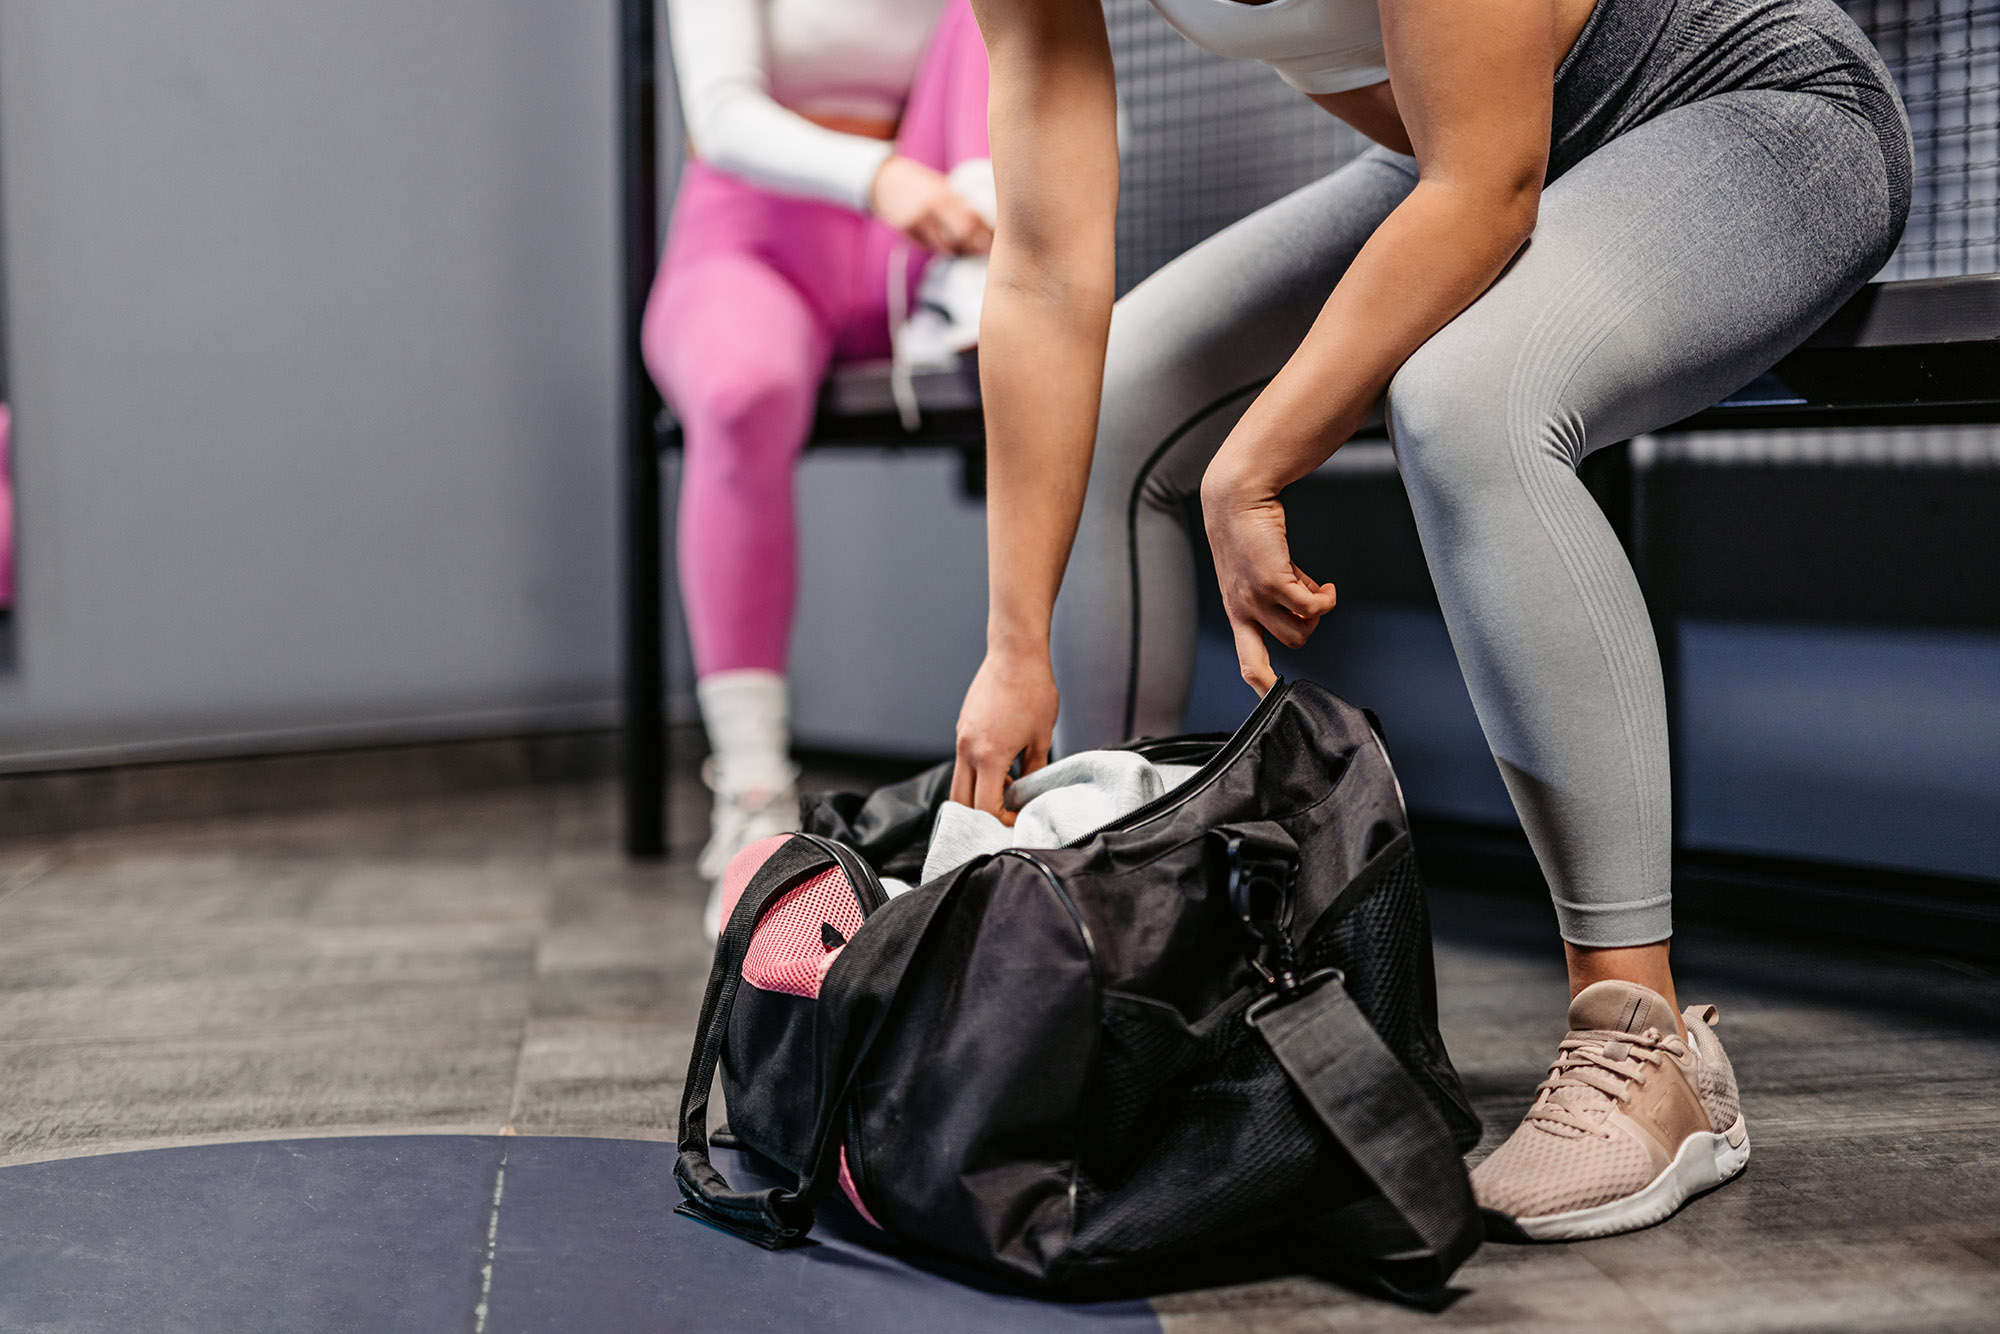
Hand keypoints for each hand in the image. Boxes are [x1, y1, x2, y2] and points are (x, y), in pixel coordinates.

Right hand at [869, 155, 993, 255]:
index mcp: (945, 193)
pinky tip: (940, 241)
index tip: (996, 239)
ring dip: (958, 251)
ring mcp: (919, 221)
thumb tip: (984, 223)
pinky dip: (938, 247)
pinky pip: (929, 247)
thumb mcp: (941, 186)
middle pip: (963, 234)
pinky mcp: (907, 232)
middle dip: (976, 246)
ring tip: (965, 249)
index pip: (973, 217)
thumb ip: (959, 202)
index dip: (987, 231)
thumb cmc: (918, 183)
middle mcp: (933, 207)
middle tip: (985, 251)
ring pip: (946, 246)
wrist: (883, 181)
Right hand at [951, 646, 1057, 823]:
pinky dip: (977, 772)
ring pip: (959, 782)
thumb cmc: (1033, 691)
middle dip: (981, 815)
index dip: (1002, 820)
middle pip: (961, 801)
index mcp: (989, 757)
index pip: (985, 807)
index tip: (1018, 817)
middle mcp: (968, 750)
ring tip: (1008, 785)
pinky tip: (1002, 763)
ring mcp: (961, 738)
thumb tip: (1028, 793)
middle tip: (1005, 813)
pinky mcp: (962, 727)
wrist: (1015, 654)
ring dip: (978, 792)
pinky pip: (964, 761)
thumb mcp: (1041, 738)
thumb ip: (1033, 771)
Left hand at [1201, 472, 1337, 695]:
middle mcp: (1244, 610)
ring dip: (1317, 614)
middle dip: (1308, 628)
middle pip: (1288, 646)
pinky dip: (1325, 600)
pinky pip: (1311, 609)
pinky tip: (1325, 587)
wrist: (1236, 500)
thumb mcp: (1259, 570)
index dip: (1263, 685)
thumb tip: (1308, 605)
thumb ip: (1279, 593)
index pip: (1248, 662)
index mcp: (1238, 611)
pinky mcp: (1272, 582)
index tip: (1276, 696)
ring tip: (1315, 590)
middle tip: (1311, 603)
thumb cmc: (1248, 532)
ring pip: (1302, 630)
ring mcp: (1256, 598)